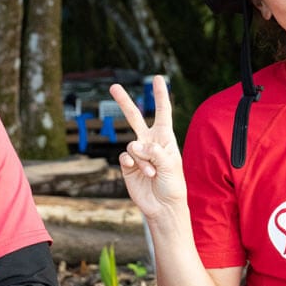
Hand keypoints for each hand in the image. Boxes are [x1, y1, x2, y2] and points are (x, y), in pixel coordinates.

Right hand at [108, 75, 185, 219]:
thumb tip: (134, 145)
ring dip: (142, 159)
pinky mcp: (127, 165)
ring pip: (131, 144)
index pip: (162, 112)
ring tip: (152, 173)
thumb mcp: (171, 166)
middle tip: (113, 86)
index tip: (158, 78)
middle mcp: (149, 142)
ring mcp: (137, 154)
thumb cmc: (172, 185)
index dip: (160, 95)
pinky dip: (133, 164)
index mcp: (165, 138)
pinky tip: (139, 173)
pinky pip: (125, 157)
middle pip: (134, 118)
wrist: (162, 207)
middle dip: (124, 102)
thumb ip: (155, 152)